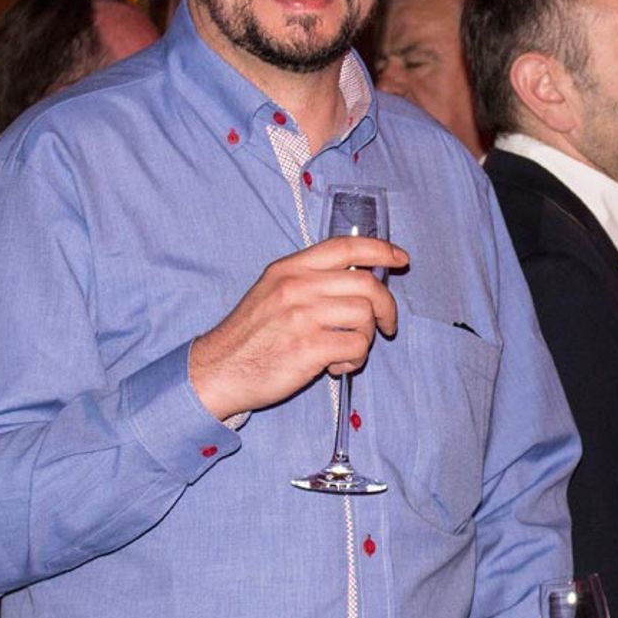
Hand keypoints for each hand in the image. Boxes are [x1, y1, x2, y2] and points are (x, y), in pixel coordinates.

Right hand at [188, 236, 407, 418]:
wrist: (218, 370)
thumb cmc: (251, 334)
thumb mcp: (273, 290)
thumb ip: (311, 279)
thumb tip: (361, 276)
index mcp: (290, 267)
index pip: (346, 246)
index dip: (381, 249)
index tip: (400, 259)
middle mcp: (297, 286)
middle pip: (366, 283)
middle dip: (386, 306)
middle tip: (386, 325)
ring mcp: (302, 317)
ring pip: (364, 317)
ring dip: (366, 339)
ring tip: (346, 351)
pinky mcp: (307, 349)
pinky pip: (356, 348)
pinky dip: (354, 361)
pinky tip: (336, 366)